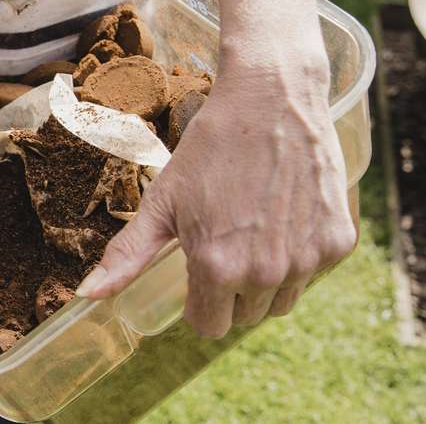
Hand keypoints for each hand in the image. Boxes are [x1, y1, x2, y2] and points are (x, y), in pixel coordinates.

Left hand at [75, 56, 356, 337]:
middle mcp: (265, 273)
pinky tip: (283, 216)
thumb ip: (128, 255)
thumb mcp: (162, 201)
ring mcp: (307, 260)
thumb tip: (87, 296)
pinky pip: (314, 273)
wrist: (271, 99)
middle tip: (225, 240)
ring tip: (252, 230)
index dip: (198, 301)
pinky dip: (300, 256)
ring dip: (266, 280)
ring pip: (281, 301)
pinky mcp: (338, 243)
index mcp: (217, 268)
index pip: (207, 325)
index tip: (197, 269)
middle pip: (244, 316)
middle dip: (231, 290)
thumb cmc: (210, 148)